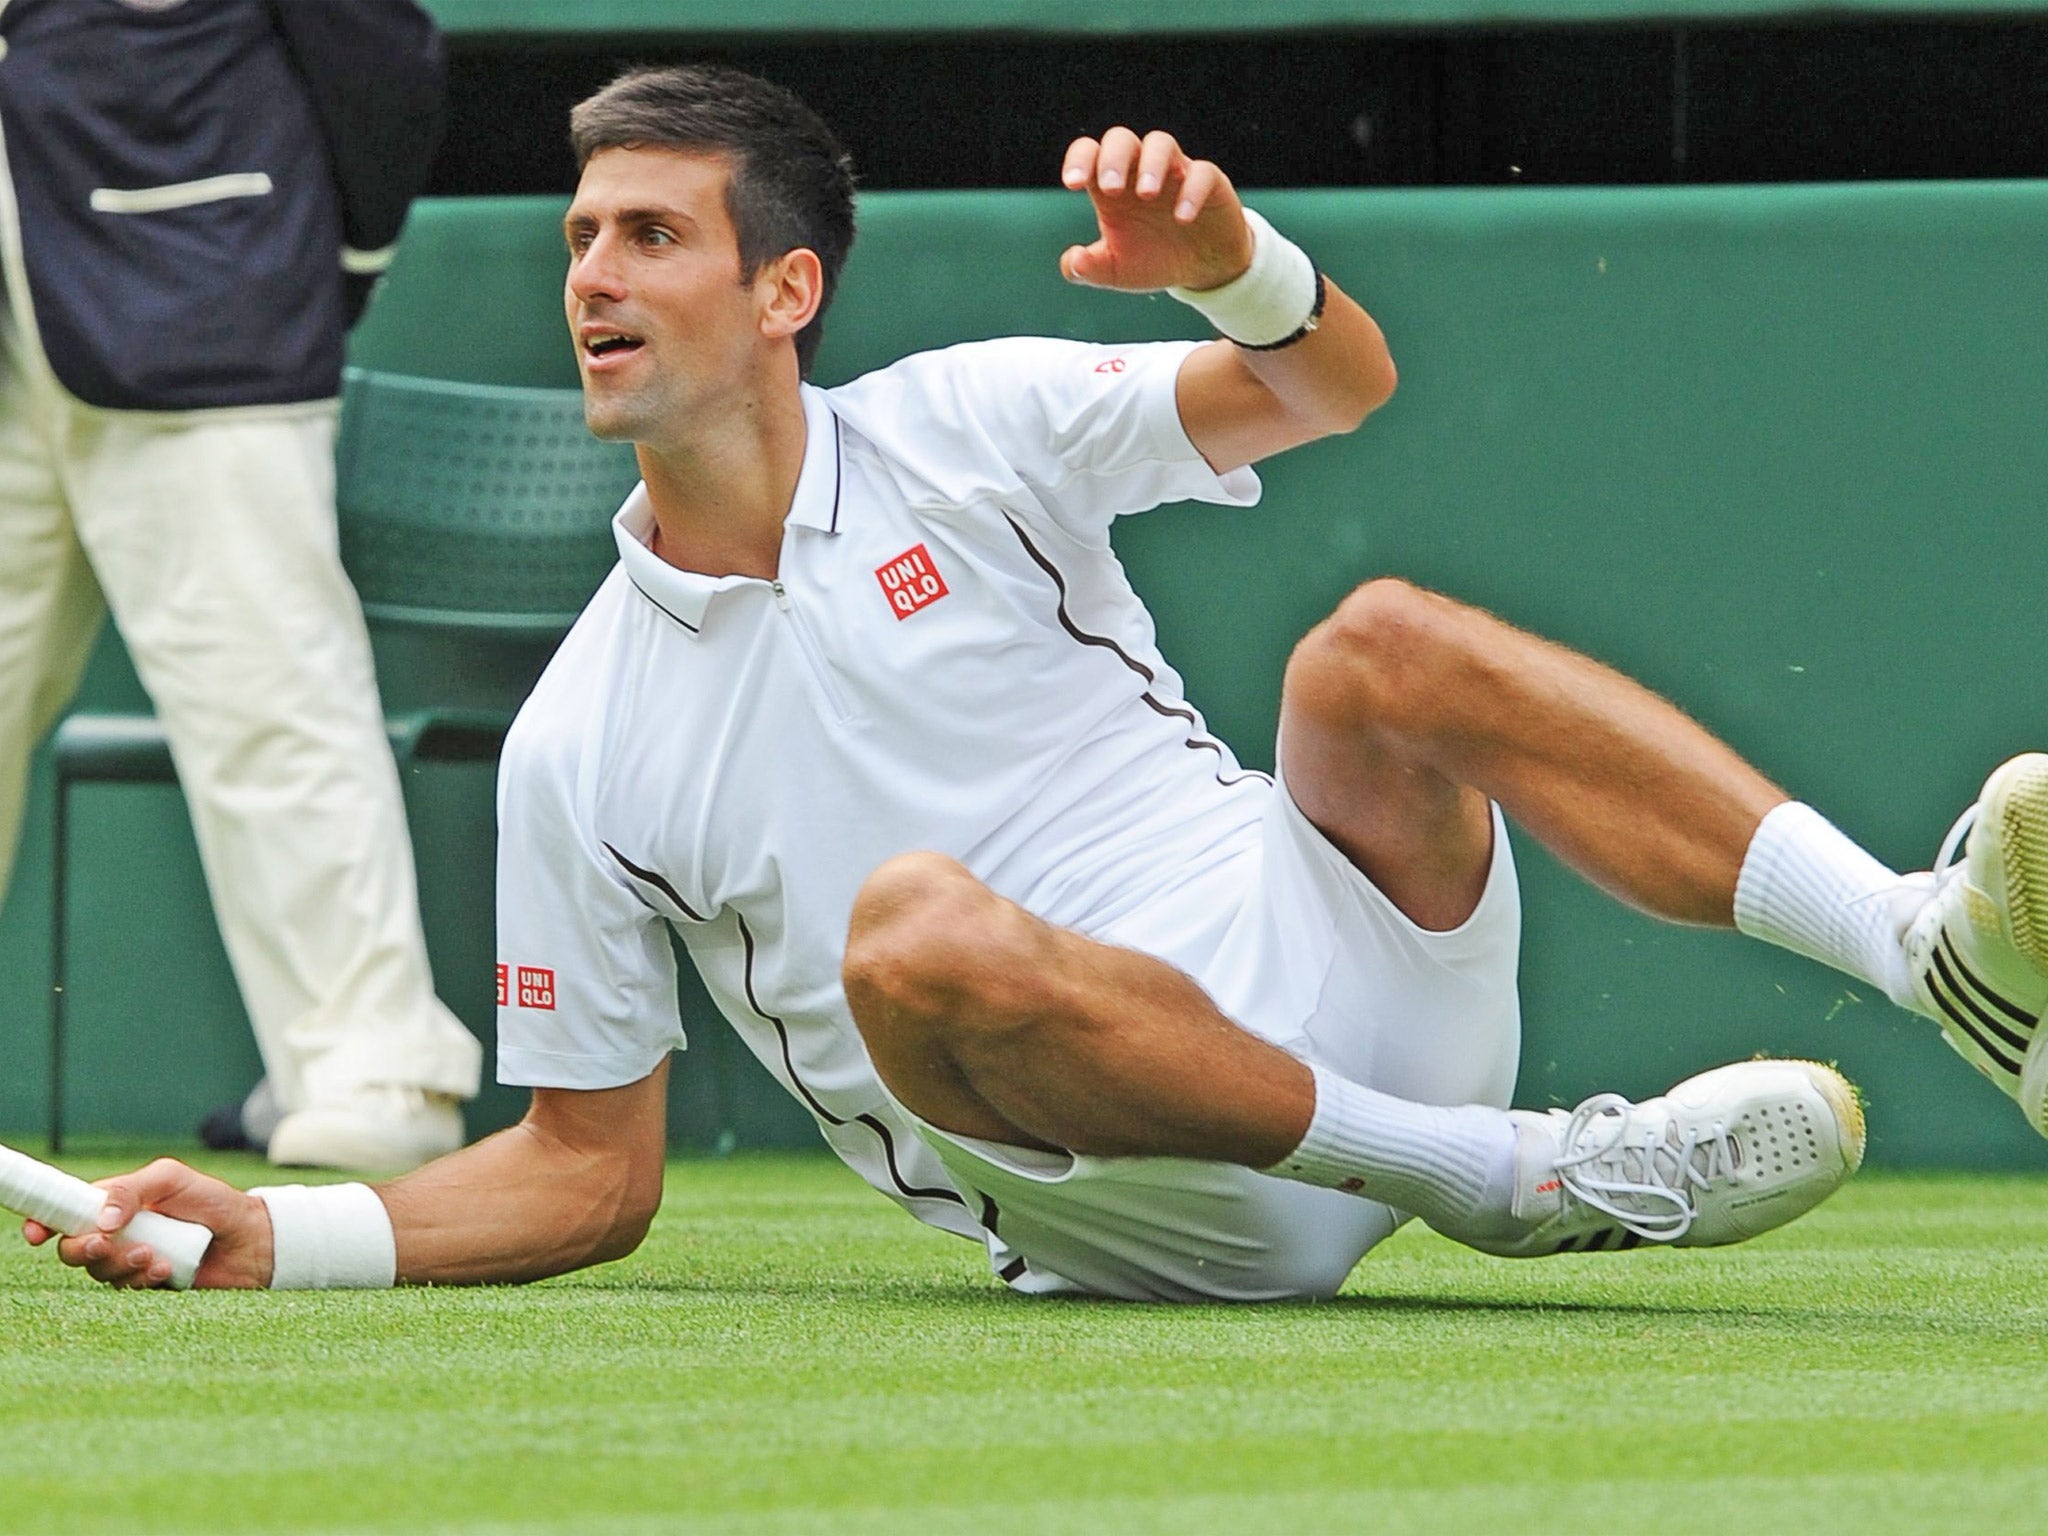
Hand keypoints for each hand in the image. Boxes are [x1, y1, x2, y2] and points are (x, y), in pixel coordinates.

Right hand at [23, 1158, 272, 1289]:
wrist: (252, 1239)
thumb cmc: (214, 1202)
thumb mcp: (173, 1179)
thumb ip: (132, 1190)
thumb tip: (100, 1218)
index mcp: (116, 1204)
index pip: (70, 1213)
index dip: (45, 1222)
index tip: (35, 1232)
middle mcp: (118, 1234)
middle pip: (74, 1248)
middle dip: (82, 1249)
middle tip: (105, 1244)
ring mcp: (131, 1260)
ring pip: (98, 1272)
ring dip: (120, 1265)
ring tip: (155, 1254)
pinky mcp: (147, 1284)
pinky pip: (126, 1290)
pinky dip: (142, 1280)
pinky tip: (167, 1269)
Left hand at [1059, 128, 1252, 294]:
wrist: (1201, 270)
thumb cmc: (1152, 260)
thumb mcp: (1116, 272)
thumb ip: (1089, 270)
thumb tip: (1074, 262)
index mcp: (1111, 187)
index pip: (1089, 154)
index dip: (1079, 160)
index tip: (1072, 183)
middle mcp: (1140, 171)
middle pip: (1122, 140)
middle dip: (1113, 158)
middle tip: (1110, 189)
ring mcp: (1175, 172)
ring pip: (1161, 143)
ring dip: (1151, 164)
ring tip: (1146, 194)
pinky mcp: (1209, 182)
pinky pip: (1201, 172)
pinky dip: (1191, 191)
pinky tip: (1182, 218)